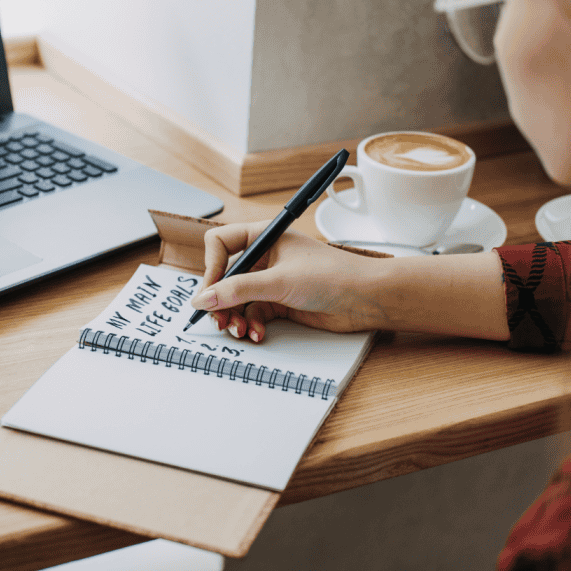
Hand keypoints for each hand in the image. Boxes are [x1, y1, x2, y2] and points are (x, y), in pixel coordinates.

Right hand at [190, 221, 389, 341]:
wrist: (367, 299)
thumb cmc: (333, 275)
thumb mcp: (278, 281)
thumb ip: (237, 290)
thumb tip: (203, 299)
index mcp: (264, 237)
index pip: (220, 244)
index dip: (211, 268)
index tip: (211, 291)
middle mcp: (265, 257)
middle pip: (225, 277)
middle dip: (220, 300)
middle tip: (219, 320)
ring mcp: (272, 281)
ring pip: (237, 299)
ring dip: (234, 317)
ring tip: (238, 330)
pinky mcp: (280, 302)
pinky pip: (253, 314)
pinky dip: (251, 325)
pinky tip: (258, 334)